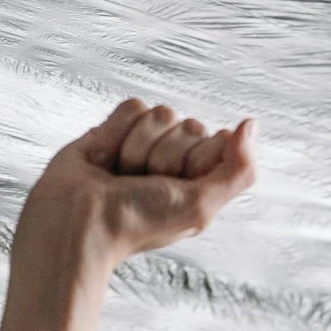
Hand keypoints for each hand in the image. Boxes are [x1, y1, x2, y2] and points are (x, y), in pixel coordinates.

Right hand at [0, 99, 256, 330]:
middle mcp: (177, 158)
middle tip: (142, 186)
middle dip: (164, 157)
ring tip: (121, 177)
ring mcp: (146, 142)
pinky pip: (132, 107)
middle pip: (189, 124)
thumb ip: (238, 170)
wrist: (80, 222)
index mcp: (202, 179)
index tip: (174, 188)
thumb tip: (250, 124)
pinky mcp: (117, 128)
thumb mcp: (200, 206)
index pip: (218, 141)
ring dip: (137, 148)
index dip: (196, 161)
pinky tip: (105, 159)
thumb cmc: (138, 223)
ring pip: (159, 113)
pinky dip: (116, 132)